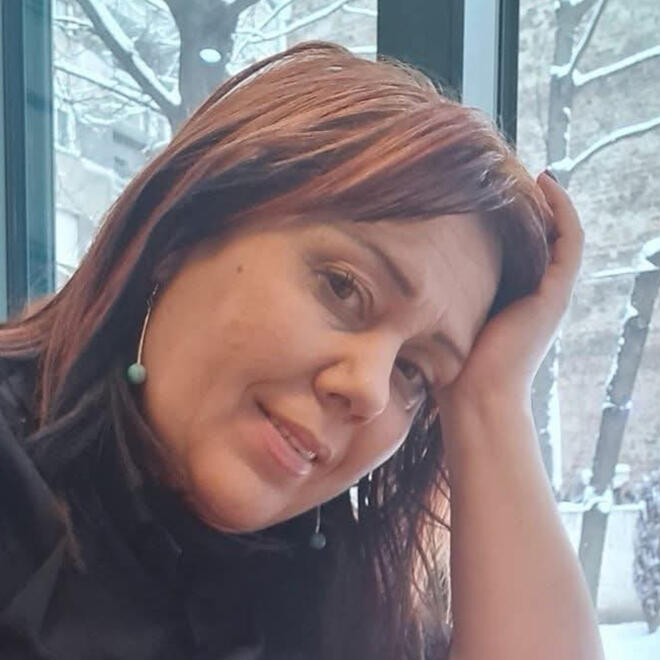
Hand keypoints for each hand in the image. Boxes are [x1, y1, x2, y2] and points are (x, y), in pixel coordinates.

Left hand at [437, 172, 583, 414]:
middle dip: (528, 206)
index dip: (510, 218)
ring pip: (560, 234)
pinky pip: (569, 240)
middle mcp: (534, 293)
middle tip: (510, 173)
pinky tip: (544, 184)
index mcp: (510, 298)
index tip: (490, 190)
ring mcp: (548, 292)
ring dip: (550, 201)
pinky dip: (562, 211)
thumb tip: (399, 268)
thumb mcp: (442, 317)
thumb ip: (436, 293)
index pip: (518, 248)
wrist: (473, 396)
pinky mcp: (555, 293)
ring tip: (532, 171)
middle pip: (540, 237)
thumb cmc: (450, 365)